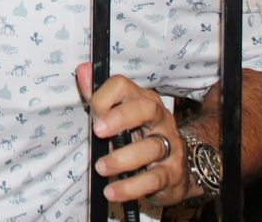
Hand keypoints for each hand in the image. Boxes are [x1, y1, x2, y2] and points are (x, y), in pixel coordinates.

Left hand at [75, 62, 191, 206]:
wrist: (179, 166)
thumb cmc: (139, 135)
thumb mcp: (119, 114)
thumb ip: (99, 95)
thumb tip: (83, 70)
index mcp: (143, 100)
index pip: (124, 86)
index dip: (105, 96)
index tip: (92, 112)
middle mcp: (160, 119)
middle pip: (146, 109)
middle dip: (121, 118)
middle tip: (98, 131)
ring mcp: (169, 146)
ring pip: (151, 148)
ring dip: (122, 158)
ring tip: (100, 168)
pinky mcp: (172, 174)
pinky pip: (153, 179)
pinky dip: (131, 187)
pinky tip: (112, 191)